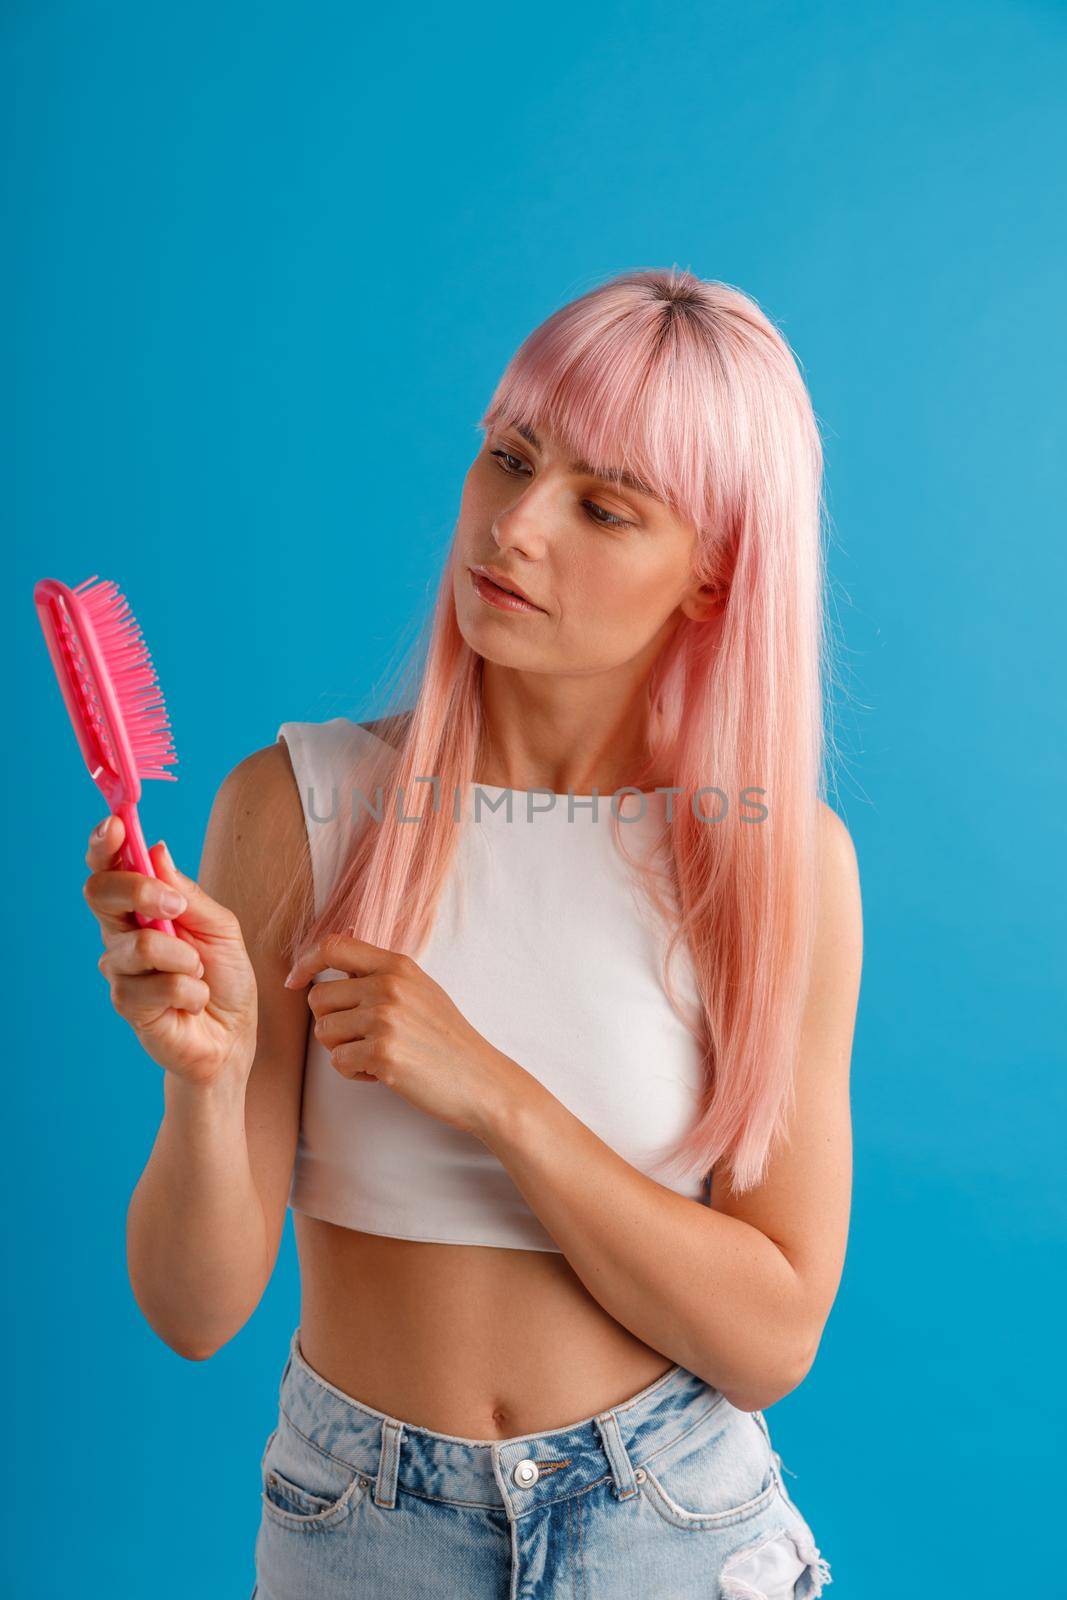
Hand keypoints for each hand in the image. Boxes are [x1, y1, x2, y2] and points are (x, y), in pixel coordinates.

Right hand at [84, 814, 257, 1086]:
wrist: (233, 1036)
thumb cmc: (226, 979)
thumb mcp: (221, 927)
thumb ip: (188, 893)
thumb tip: (156, 850)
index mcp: (142, 909)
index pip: (109, 869)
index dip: (104, 845)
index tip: (116, 826)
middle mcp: (122, 935)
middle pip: (100, 893)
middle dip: (140, 890)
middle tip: (174, 908)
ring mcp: (120, 971)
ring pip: (139, 946)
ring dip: (186, 959)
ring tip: (199, 975)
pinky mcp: (127, 1005)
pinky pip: (159, 986)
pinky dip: (192, 991)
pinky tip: (194, 1002)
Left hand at [284, 934, 518, 1141]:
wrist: (480, 1079)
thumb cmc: (446, 1039)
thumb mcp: (419, 989)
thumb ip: (380, 974)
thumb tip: (332, 959)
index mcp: (397, 965)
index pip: (333, 945)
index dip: (305, 962)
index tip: (295, 982)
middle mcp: (389, 986)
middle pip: (318, 996)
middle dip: (329, 1023)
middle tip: (358, 1039)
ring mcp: (386, 1019)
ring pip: (324, 1032)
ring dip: (341, 1051)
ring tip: (375, 1056)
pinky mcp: (383, 1053)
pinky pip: (338, 1062)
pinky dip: (354, 1073)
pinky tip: (381, 1073)